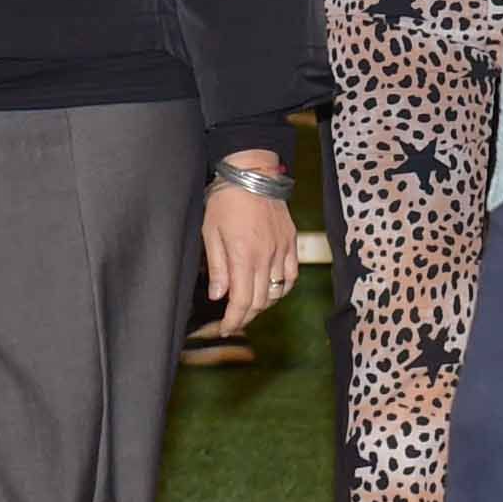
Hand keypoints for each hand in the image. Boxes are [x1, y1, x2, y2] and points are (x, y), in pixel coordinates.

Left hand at [202, 162, 300, 326]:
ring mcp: (281, 250)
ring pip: (277, 291)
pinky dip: (281, 288)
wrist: (251, 173)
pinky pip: (291, 275)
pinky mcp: (291, 242)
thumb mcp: (211, 233)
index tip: (225, 328)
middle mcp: (266, 257)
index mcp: (244, 257)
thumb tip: (219, 296)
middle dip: (245, 316)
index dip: (234, 320)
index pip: (242, 302)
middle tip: (233, 320)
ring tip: (249, 306)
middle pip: (260, 301)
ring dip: (262, 304)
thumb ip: (217, 267)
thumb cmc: (225, 201)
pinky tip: (271, 289)